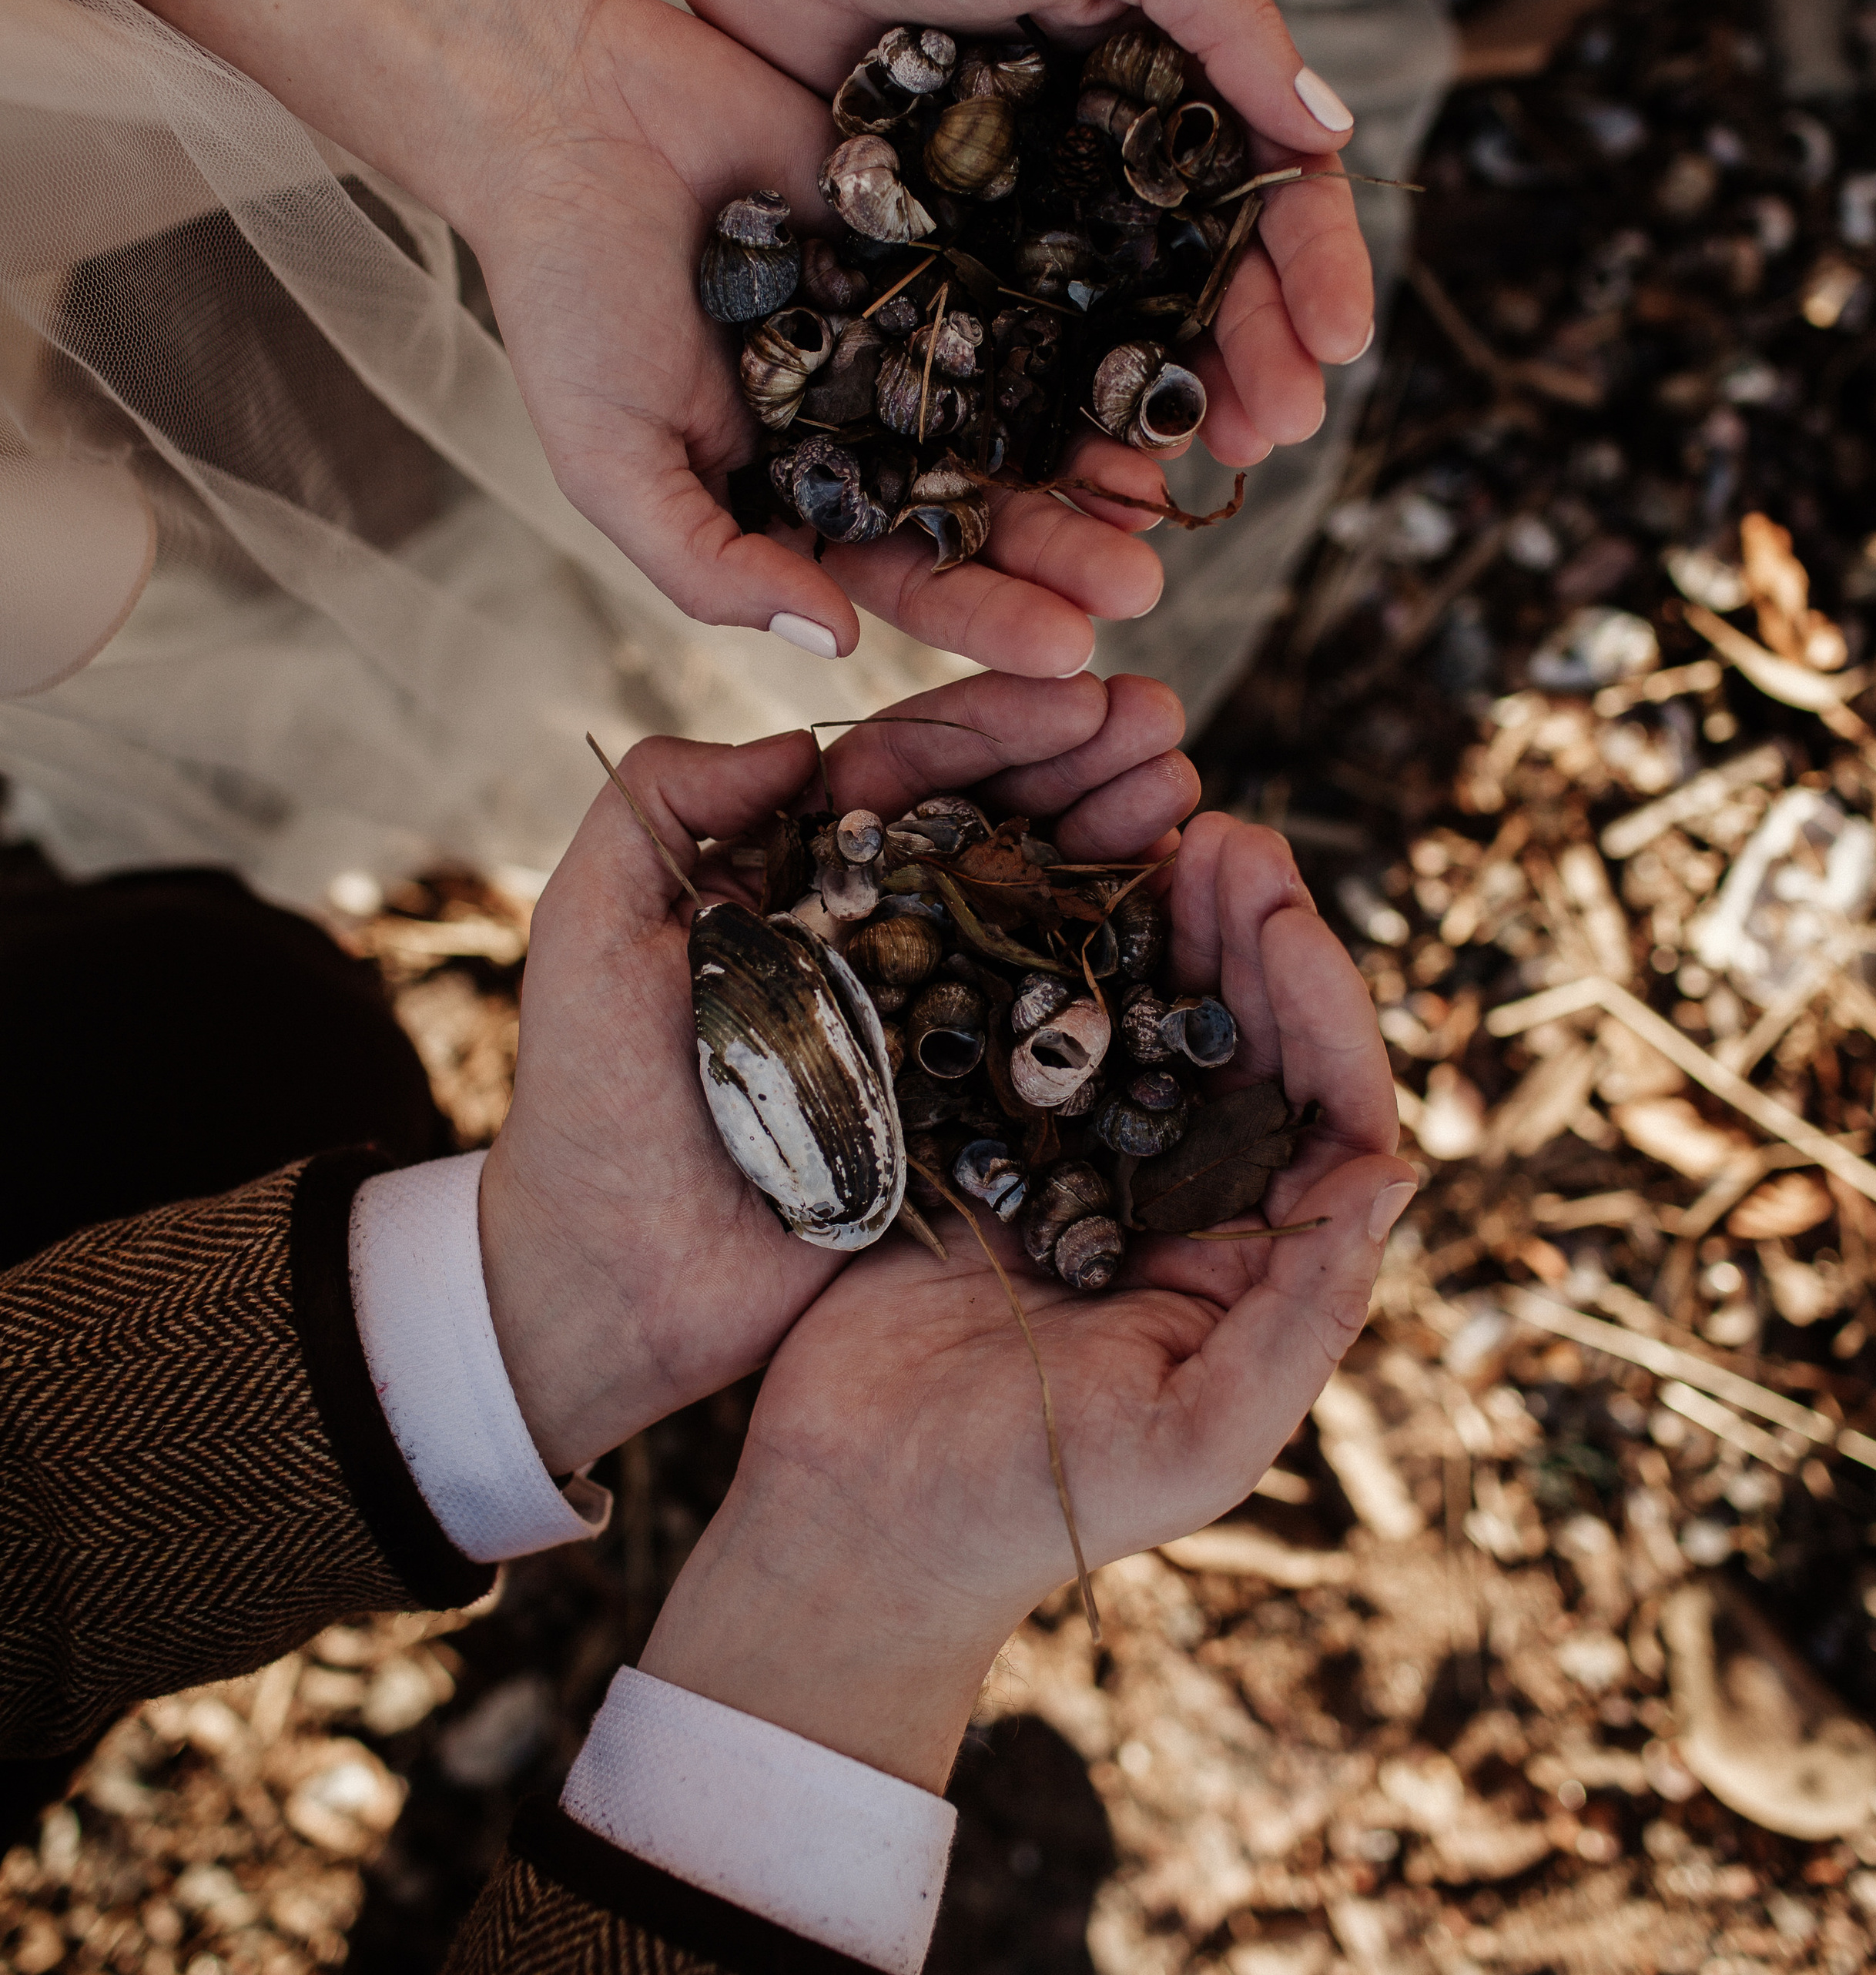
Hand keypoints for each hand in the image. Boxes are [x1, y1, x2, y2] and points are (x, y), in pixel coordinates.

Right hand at [463, 0, 1164, 670]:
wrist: (567, 115)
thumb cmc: (565, 299)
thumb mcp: (613, 459)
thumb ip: (711, 562)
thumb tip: (833, 643)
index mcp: (797, 494)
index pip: (906, 577)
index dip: (986, 619)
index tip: (1067, 653)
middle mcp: (867, 425)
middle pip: (986, 505)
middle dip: (1063, 553)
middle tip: (1144, 589)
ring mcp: (909, 331)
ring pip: (1020, 408)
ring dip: (1091, 457)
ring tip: (1161, 494)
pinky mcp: (940, 233)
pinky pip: (1025, 291)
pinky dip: (1085, 331)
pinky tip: (1149, 363)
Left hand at [476, 670, 1199, 1475]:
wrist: (617, 1283)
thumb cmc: (588, 1105)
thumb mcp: (588, 931)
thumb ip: (660, 805)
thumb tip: (799, 743)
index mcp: (791, 874)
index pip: (907, 773)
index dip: (995, 724)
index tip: (1081, 691)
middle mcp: (872, 931)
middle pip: (995, 823)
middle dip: (1082, 768)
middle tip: (1167, 728)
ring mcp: (928, 1016)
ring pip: (1039, 906)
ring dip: (1117, 842)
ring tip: (1187, 798)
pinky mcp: (966, 1104)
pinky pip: (1054, 1024)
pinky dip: (1119, 964)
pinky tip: (1181, 912)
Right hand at [642, 814, 1414, 1788]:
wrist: (848, 1527)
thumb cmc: (1030, 1511)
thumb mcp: (1198, 1440)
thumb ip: (1304, 1317)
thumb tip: (1394, 1172)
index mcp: (1255, 1264)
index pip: (1330, 1109)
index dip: (1320, 1004)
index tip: (1278, 913)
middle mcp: (1187, 1200)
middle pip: (1251, 1038)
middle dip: (1248, 930)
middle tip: (1222, 831)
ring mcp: (1085, 1161)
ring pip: (1155, 1012)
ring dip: (1167, 920)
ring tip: (1163, 827)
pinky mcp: (987, 1138)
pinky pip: (1045, 1024)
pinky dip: (1061, 949)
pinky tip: (1056, 882)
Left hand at [658, 0, 1375, 471]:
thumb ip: (1223, 15)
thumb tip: (1333, 132)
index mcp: (1172, 86)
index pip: (1274, 193)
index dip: (1317, 271)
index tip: (1341, 344)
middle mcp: (1111, 164)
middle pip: (1213, 283)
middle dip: (1260, 358)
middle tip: (1280, 427)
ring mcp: (1029, 216)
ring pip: (1122, 332)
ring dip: (1172, 401)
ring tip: (1204, 463)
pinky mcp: (941, 254)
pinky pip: (1010, 346)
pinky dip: (1053, 406)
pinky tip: (1084, 460)